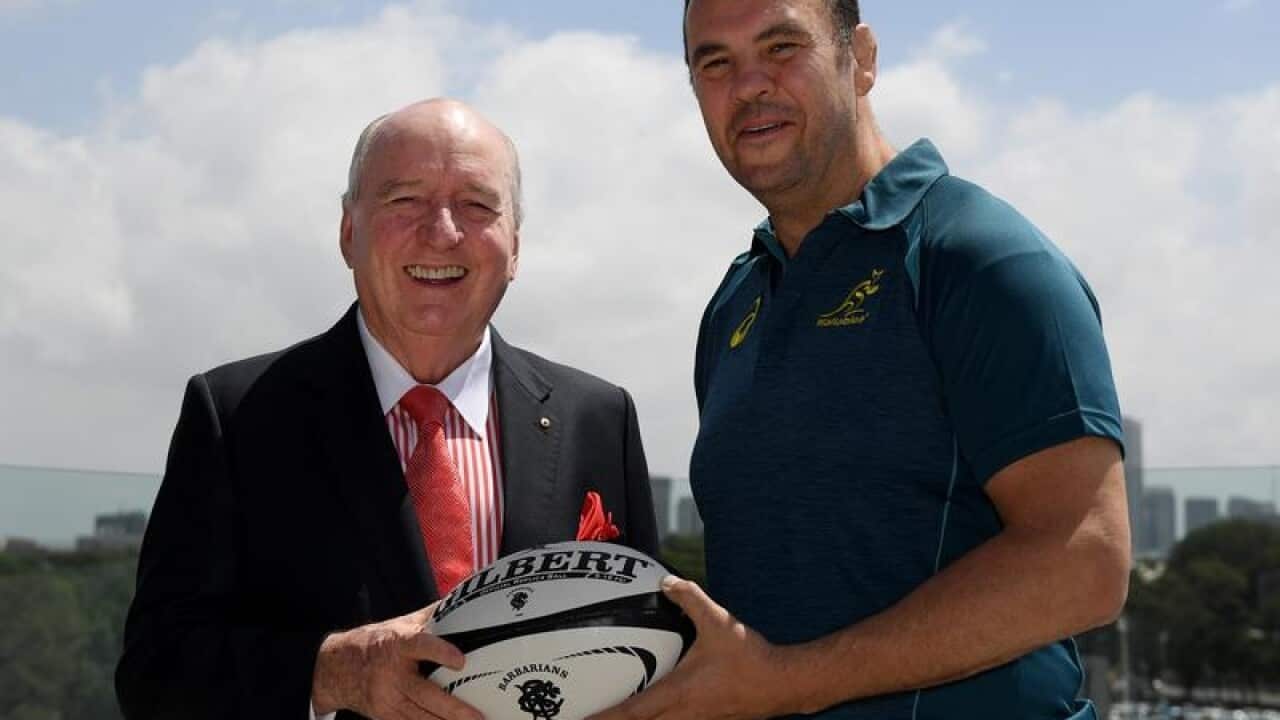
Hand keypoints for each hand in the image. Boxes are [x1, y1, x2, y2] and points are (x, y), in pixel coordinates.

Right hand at [311, 604, 481, 719]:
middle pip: (423, 693)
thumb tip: (463, 602)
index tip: (460, 660)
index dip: (439, 652)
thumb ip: (431, 617)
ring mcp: (386, 699)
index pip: (418, 645)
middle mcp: (390, 674)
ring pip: (419, 716)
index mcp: (396, 643)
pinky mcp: (385, 716)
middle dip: (452, 708)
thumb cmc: (376, 642)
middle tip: (478, 716)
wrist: (336, 668)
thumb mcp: (400, 624)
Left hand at [587, 577, 797, 719]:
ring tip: (610, 717)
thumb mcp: (718, 622)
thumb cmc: (750, 658)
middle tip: (584, 718)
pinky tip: (652, 711)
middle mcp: (682, 715)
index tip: (579, 719)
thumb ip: (690, 599)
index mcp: (678, 694)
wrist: (783, 684)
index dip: (603, 719)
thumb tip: (666, 583)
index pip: (631, 713)